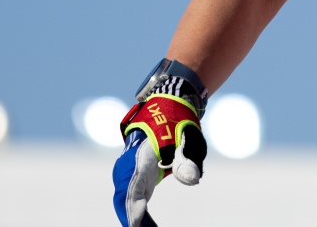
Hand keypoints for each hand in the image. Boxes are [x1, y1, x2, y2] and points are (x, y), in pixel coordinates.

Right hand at [112, 62, 207, 226]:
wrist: (169, 102)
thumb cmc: (180, 120)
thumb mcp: (188, 136)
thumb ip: (187, 159)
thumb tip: (192, 181)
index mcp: (142, 152)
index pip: (134, 183)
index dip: (133, 205)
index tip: (135, 225)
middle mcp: (132, 160)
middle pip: (124, 192)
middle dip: (129, 213)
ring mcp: (133, 166)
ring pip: (124, 194)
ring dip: (131, 212)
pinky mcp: (139, 171)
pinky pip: (133, 193)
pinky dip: (137, 209)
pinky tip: (146, 225)